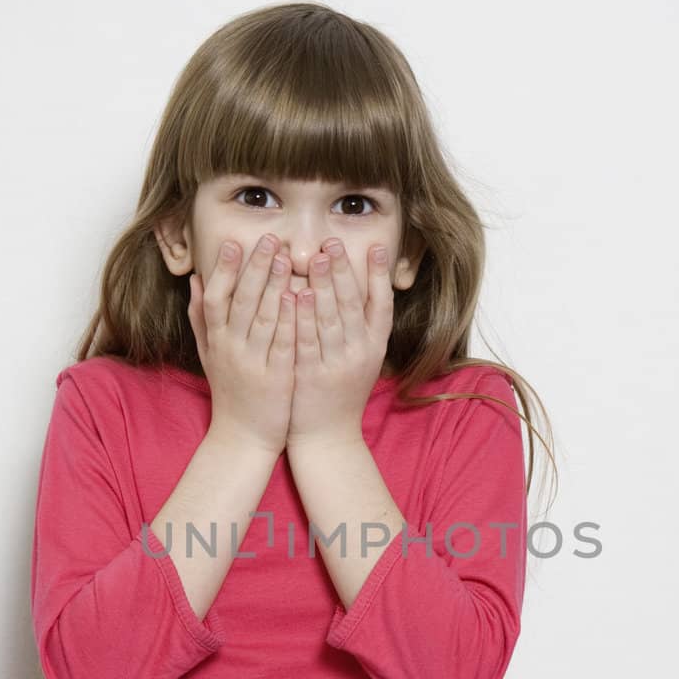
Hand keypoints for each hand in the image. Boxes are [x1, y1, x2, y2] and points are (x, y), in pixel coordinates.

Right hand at [187, 232, 295, 455]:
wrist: (243, 437)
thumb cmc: (230, 392)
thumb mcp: (208, 354)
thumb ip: (201, 318)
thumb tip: (195, 281)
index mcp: (216, 341)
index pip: (215, 298)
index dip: (223, 269)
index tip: (234, 242)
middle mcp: (231, 349)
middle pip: (240, 301)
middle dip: (254, 268)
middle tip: (269, 238)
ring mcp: (253, 363)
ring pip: (262, 318)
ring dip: (274, 286)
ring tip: (286, 258)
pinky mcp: (276, 377)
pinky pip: (282, 344)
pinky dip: (288, 320)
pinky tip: (299, 297)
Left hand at [286, 238, 393, 447]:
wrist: (327, 437)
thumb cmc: (339, 393)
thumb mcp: (360, 359)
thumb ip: (360, 326)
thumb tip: (357, 285)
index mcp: (375, 347)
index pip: (382, 305)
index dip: (380, 275)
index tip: (377, 246)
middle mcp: (360, 353)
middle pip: (354, 305)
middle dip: (344, 271)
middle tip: (334, 241)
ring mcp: (337, 364)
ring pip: (332, 318)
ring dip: (325, 285)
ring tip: (316, 256)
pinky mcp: (313, 375)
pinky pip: (308, 340)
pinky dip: (304, 315)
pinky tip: (297, 292)